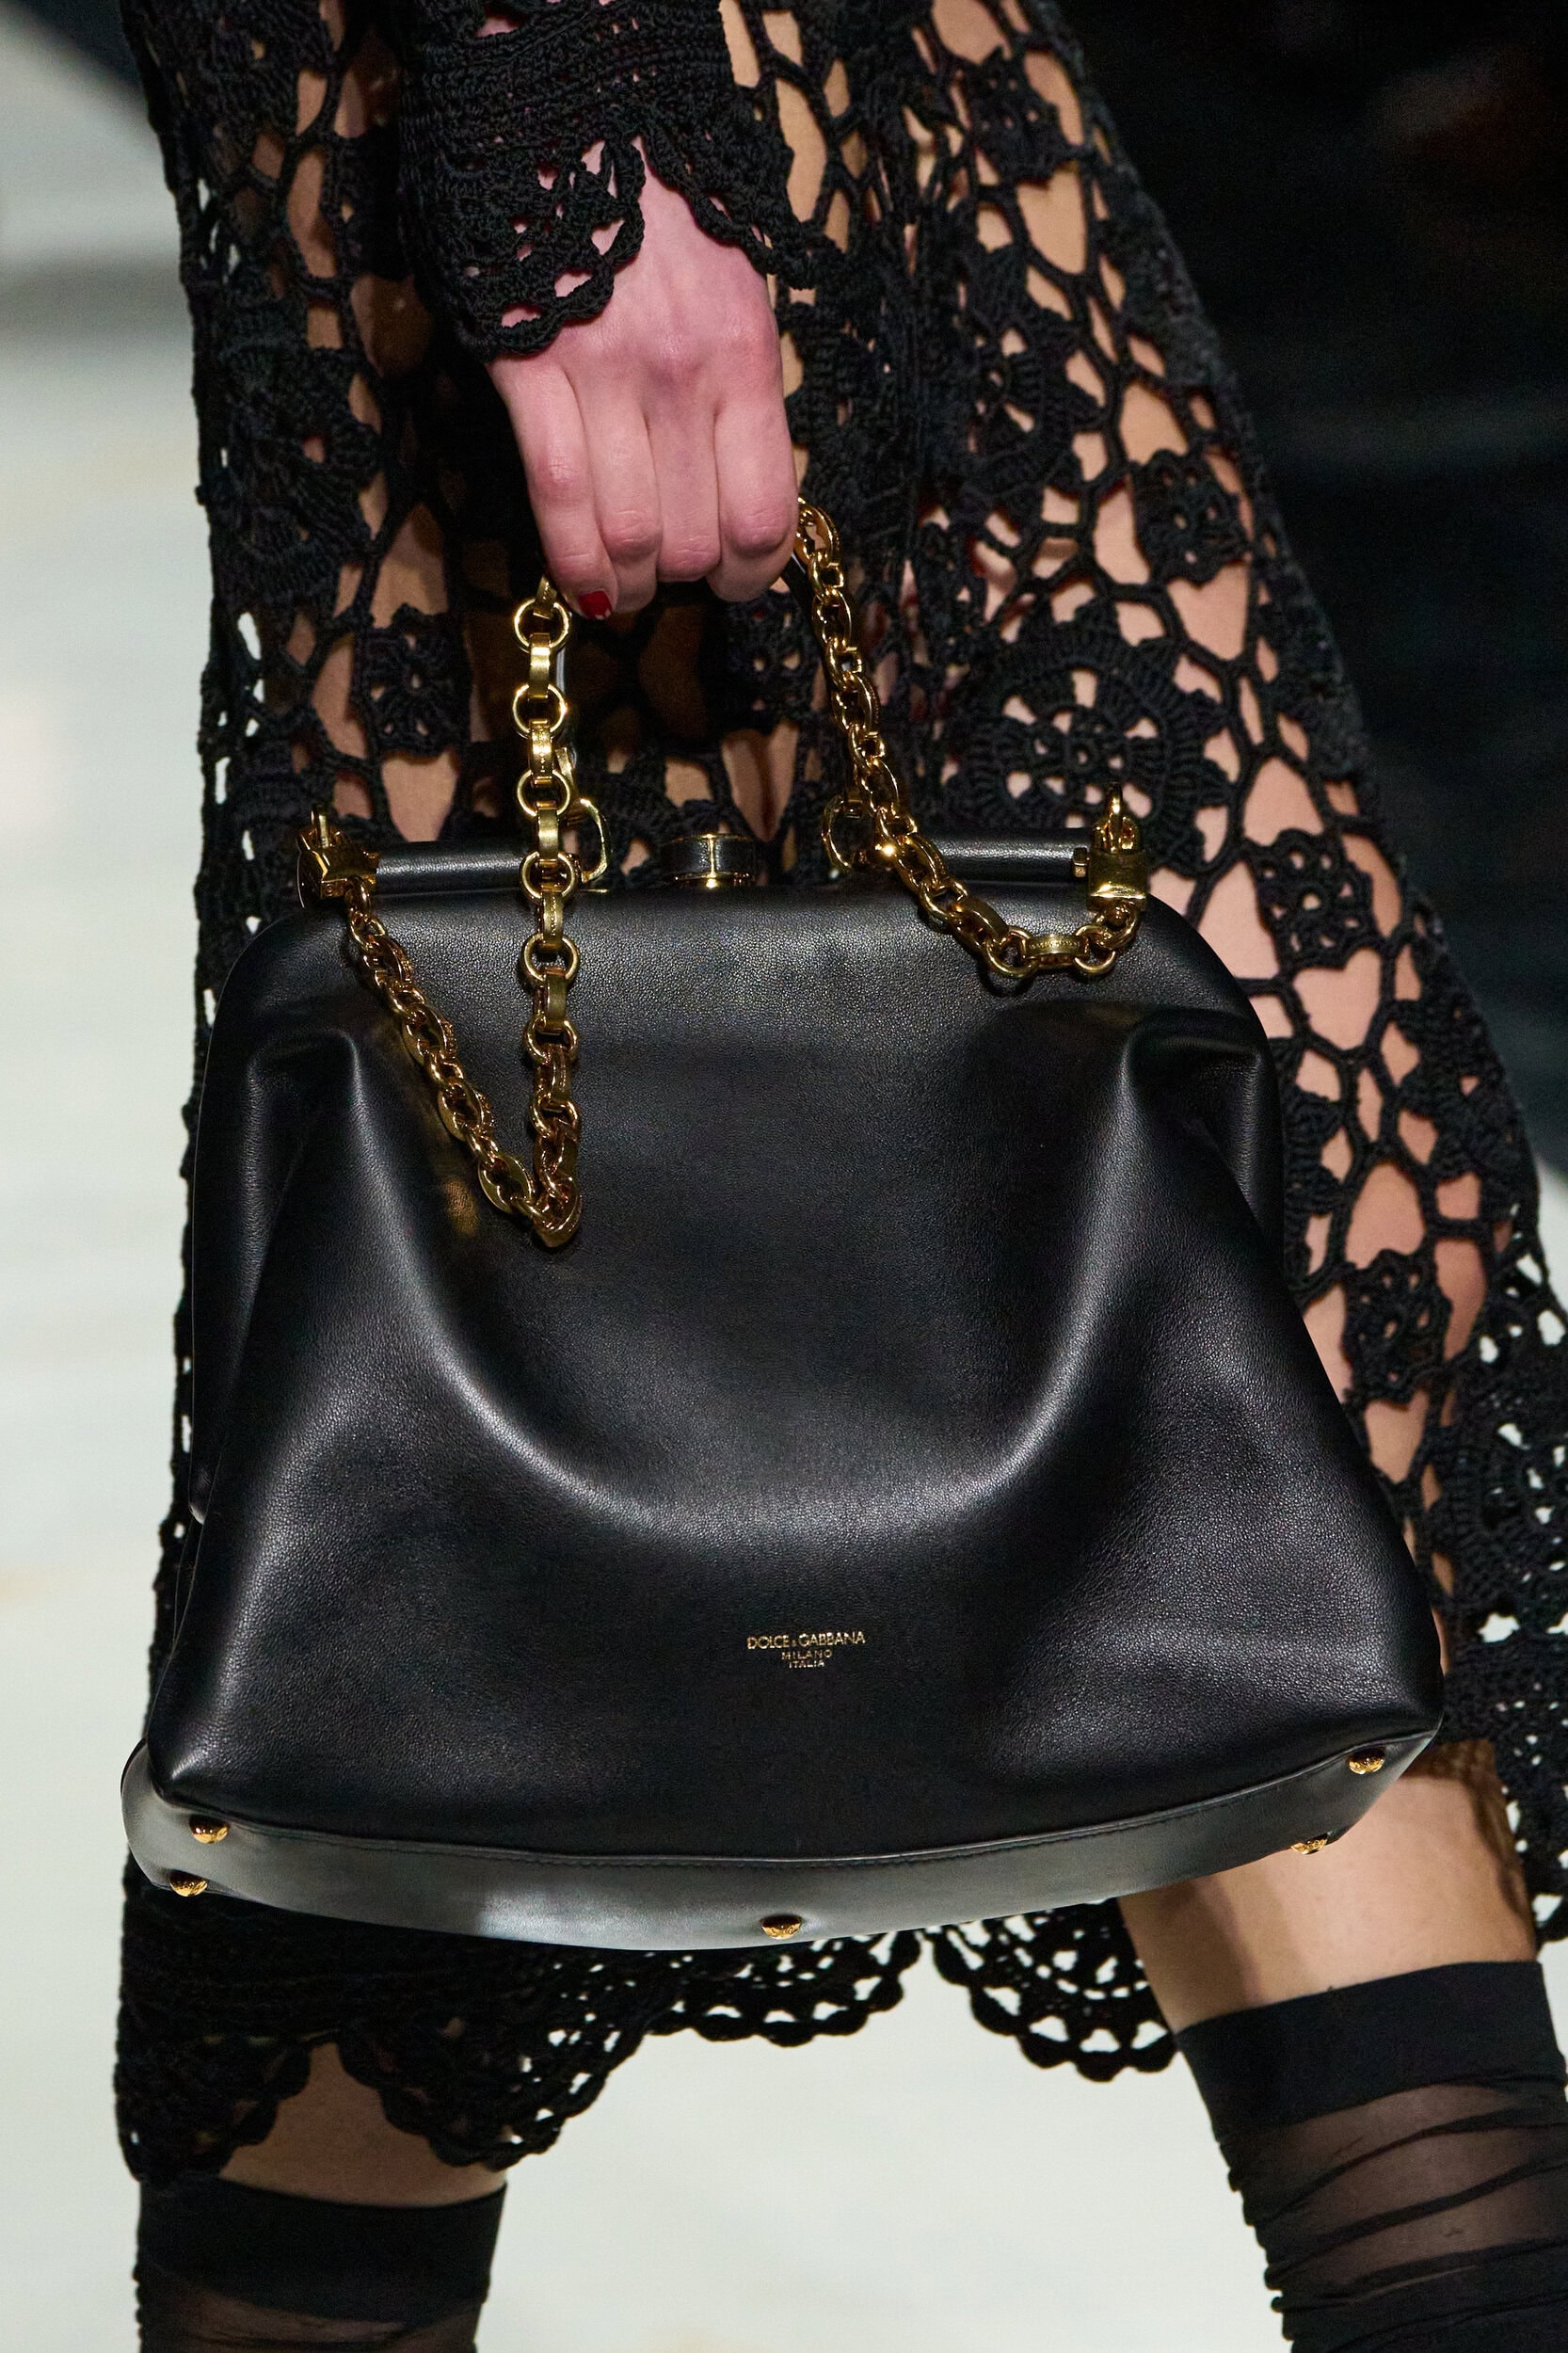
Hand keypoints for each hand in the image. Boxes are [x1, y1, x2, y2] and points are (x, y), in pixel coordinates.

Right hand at [488, 165, 797, 615]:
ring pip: (628, 537)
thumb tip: (731, 482)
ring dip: (623, 586)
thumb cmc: (650, 197)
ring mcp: (605, 373)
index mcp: (745, 353)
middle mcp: (683, 372)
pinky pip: (558, 498)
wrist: (566, 100)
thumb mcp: (728, 285)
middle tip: (662, 575)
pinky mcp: (529, 366)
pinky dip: (572, 560)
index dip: (752, 575)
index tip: (733, 583)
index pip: (766, 515)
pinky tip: (579, 581)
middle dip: (680, 579)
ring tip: (617, 590)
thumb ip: (733, 383)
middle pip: (694, 540)